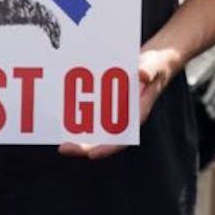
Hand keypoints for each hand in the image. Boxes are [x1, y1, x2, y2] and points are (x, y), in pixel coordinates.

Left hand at [57, 45, 179, 158]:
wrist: (154, 61)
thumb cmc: (156, 65)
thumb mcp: (154, 65)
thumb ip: (149, 70)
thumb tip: (141, 75)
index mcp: (138, 114)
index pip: (122, 138)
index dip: (106, 148)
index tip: (91, 154)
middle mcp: (125, 118)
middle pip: (104, 140)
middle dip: (84, 146)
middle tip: (63, 148)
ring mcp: (116, 112)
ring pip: (95, 131)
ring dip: (78, 135)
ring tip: (57, 135)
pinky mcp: (108, 104)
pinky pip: (92, 115)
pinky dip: (79, 116)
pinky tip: (63, 114)